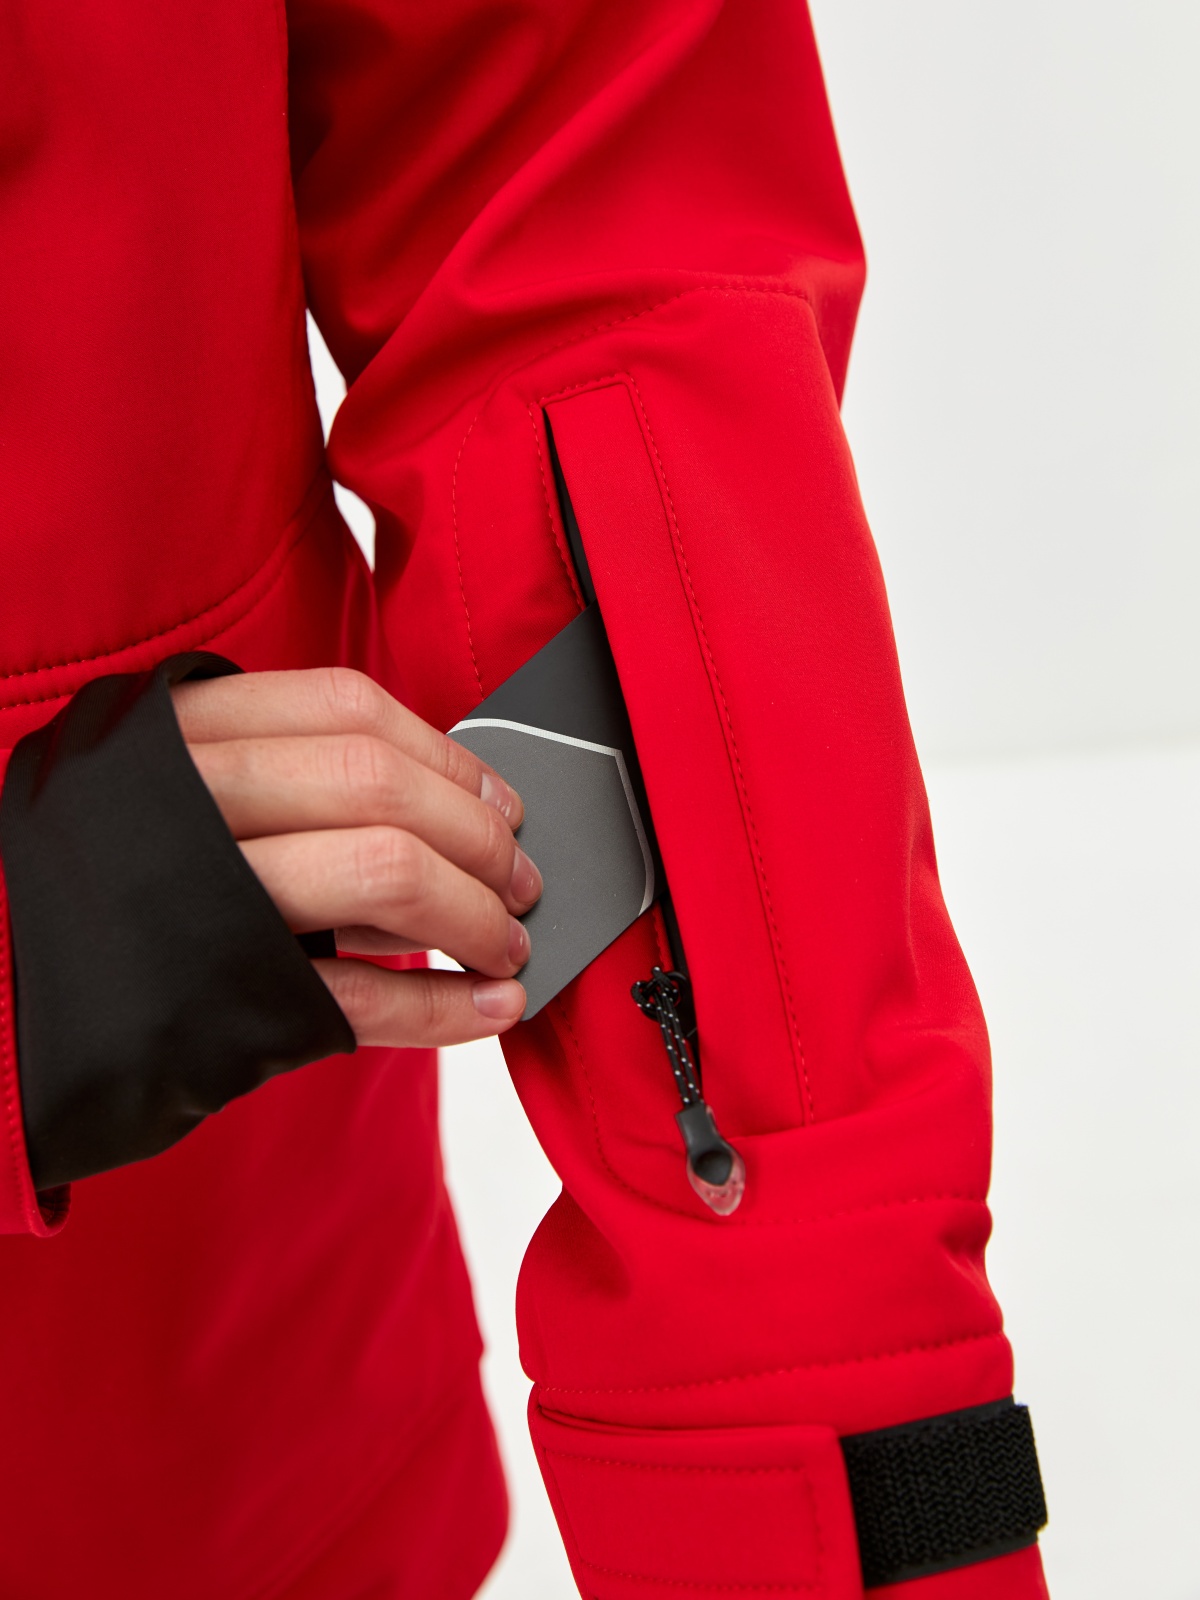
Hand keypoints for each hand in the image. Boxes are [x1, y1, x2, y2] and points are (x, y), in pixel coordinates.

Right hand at [171, 667, 539, 1048]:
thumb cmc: (90, 894)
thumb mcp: (149, 799)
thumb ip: (268, 786)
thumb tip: (439, 813)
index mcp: (171, 734)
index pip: (347, 708)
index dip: (447, 755)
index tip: (500, 799)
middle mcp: (181, 801)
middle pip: (380, 788)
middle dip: (480, 840)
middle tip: (522, 882)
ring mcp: (196, 900)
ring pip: (382, 874)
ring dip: (475, 916)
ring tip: (508, 946)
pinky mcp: (210, 1002)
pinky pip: (355, 998)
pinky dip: (441, 1008)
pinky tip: (486, 1009)